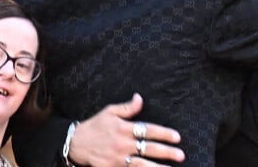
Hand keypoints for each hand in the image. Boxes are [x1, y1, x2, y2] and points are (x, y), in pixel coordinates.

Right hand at [69, 94, 184, 166]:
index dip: (163, 133)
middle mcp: (122, 143)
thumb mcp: (109, 112)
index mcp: (123, 128)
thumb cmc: (94, 126)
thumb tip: (140, 98)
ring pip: (142, 164)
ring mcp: (118, 158)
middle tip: (181, 154)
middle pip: (148, 148)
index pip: (147, 129)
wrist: (76, 143)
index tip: (176, 136)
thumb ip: (127, 108)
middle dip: (166, 151)